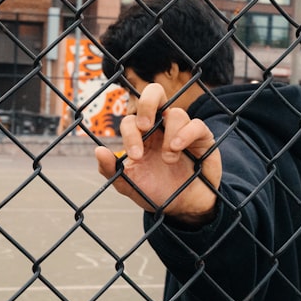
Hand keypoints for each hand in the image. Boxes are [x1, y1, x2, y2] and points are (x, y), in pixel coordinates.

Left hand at [94, 83, 221, 224]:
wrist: (182, 207)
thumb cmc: (155, 191)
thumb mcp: (129, 184)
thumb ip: (111, 170)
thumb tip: (98, 151)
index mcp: (142, 134)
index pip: (132, 119)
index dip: (130, 133)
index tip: (135, 156)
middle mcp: (161, 126)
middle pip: (155, 93)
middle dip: (147, 103)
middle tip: (144, 127)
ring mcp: (182, 130)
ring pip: (176, 113)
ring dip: (169, 135)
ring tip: (168, 159)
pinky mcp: (202, 138)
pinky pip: (196, 125)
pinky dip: (186, 134)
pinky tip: (178, 148)